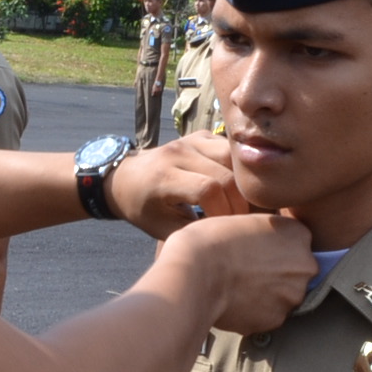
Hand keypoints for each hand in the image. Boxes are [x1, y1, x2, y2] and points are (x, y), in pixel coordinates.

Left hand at [108, 133, 247, 236]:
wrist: (127, 178)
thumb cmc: (143, 209)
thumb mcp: (162, 229)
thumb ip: (194, 231)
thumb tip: (231, 235)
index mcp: (164, 176)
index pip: (208, 190)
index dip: (224, 213)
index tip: (223, 229)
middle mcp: (178, 152)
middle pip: (226, 174)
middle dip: (239, 202)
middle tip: (239, 221)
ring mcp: (191, 140)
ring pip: (234, 157)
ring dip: (244, 183)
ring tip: (243, 204)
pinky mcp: (201, 136)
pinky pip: (231, 149)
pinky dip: (239, 168)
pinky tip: (237, 186)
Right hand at [165, 214, 317, 334]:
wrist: (194, 272)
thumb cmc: (210, 240)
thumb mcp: (247, 220)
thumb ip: (269, 233)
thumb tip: (270, 245)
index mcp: (298, 234)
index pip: (297, 243)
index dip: (275, 249)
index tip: (256, 252)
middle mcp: (305, 265)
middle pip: (296, 273)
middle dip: (276, 274)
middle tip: (246, 271)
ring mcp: (292, 294)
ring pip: (283, 297)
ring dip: (266, 295)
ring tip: (236, 287)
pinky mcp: (276, 319)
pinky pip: (268, 316)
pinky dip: (254, 312)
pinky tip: (234, 301)